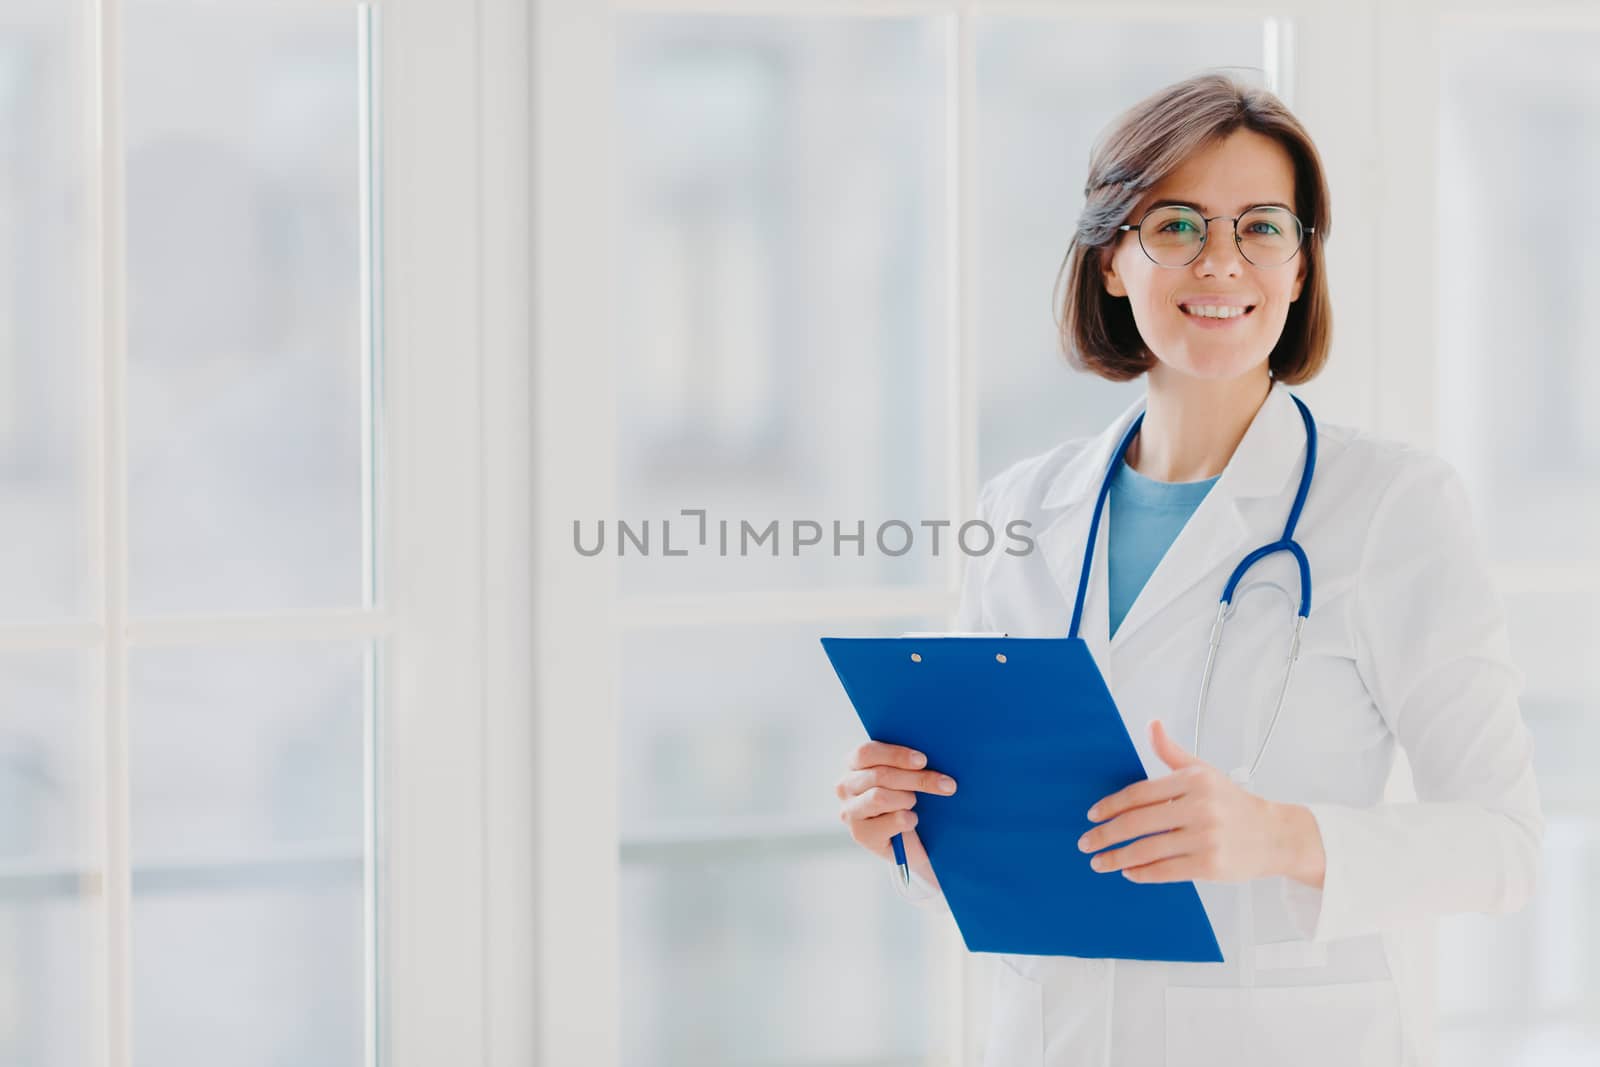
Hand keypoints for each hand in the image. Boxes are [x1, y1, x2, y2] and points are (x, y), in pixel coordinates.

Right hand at [836, 741, 957, 886]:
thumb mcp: (905, 777)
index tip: (923, 760)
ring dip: (907, 799)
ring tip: (915, 804)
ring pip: (880, 797)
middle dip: (917, 778)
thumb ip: (906, 763)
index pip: (867, 752)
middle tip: (946, 784)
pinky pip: (892, 820)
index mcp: (854, 764)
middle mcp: (845, 786)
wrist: (912, 843)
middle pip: (880, 775)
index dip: (896, 755)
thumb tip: (925, 757)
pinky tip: (912, 820)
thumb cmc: (909, 800)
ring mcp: (850, 811)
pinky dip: (909, 819)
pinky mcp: (860, 834)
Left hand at [1076, 719, 1283, 883]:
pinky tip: (1128, 872)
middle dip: (1106, 835)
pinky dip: (1142, 873)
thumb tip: (1151, 724)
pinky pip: (1166, 870)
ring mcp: (1205, 838)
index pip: (1140, 793)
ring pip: (1148, 849)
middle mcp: (1199, 808)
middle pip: (1138, 823)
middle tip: (1086, 842)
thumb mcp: (1204, 771)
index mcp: (1193, 781)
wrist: (1275, 836)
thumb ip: (1171, 751)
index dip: (1111, 805)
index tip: (1093, 815)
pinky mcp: (1210, 865)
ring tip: (1099, 862)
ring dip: (1117, 857)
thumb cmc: (1233, 803)